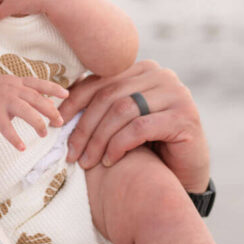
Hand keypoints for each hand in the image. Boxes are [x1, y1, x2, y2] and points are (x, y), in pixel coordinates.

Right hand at [0, 75, 67, 150]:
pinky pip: (6, 128)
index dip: (53, 88)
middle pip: (35, 98)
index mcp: (17, 82)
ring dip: (37, 123)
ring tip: (44, 134)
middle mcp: (11, 89)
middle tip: (59, 122)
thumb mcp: (11, 89)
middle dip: (50, 110)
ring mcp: (2, 101)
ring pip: (25, 111)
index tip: (66, 94)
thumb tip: (51, 102)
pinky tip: (22, 147)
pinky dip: (15, 139)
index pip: (38, 83)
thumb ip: (29, 94)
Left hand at [59, 60, 209, 191]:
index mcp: (143, 69)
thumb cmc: (149, 146)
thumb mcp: (123, 120)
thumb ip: (104, 105)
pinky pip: (139, 127)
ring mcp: (176, 94)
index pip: (101, 81)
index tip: (57, 123)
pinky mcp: (184, 116)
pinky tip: (109, 161)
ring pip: (122, 111)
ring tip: (86, 161)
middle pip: (109, 96)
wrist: (185, 173)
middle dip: (85, 126)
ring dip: (99, 139)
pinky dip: (119, 145)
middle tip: (71, 152)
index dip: (74, 101)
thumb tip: (59, 102)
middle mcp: (162, 75)